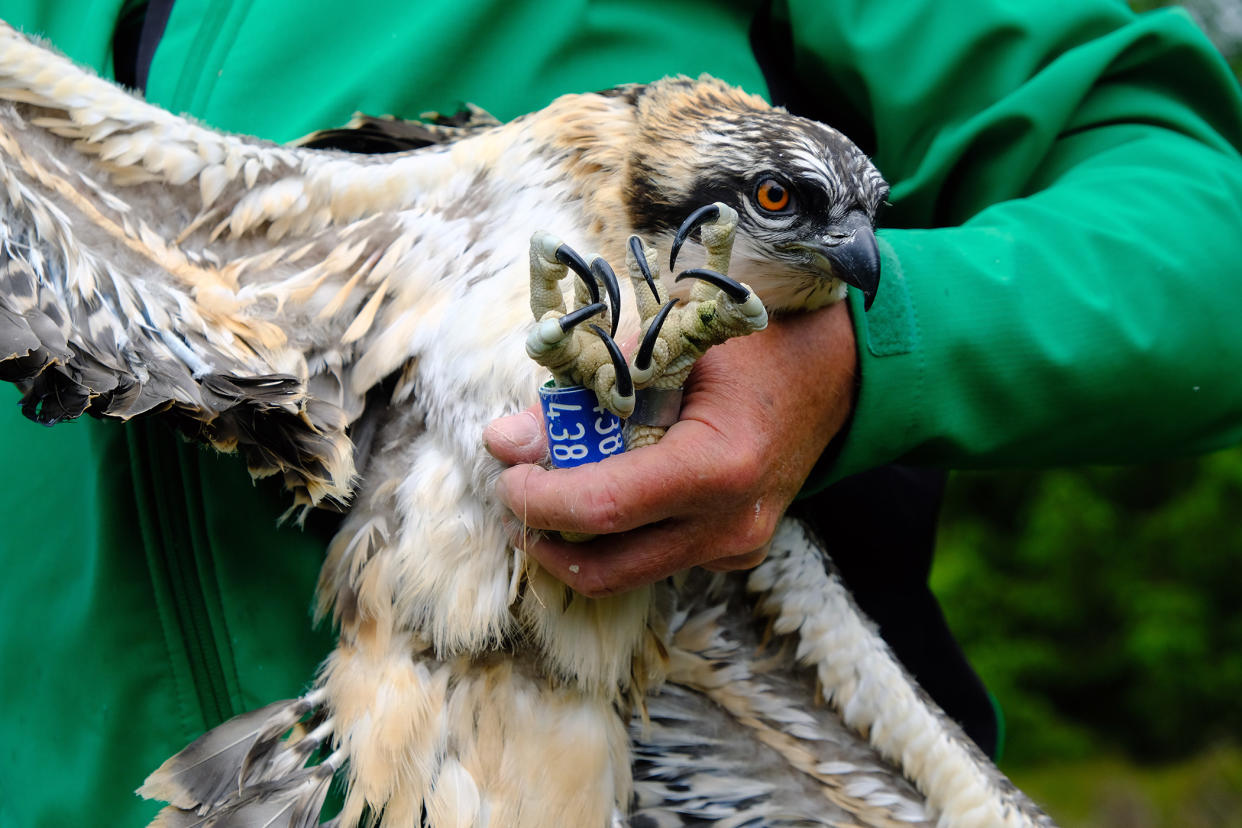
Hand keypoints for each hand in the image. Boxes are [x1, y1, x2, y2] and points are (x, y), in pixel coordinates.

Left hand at [484, 301, 856, 596]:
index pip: (603, 510)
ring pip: (628, 574)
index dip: (539, 499)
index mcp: (718, 466)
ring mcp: (738, 549)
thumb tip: (503, 441)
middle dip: (545, 536)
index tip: (508, 474)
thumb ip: (581, 397)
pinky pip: (657, 561)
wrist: (829, 374)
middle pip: (607, 566)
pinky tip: (608, 493)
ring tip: (549, 497)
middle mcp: (732, 524)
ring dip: (575, 544)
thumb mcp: (660, 353)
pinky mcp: (735, 556)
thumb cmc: (745, 347)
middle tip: (516, 496)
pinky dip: (618, 537)